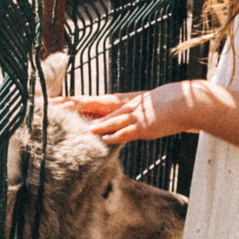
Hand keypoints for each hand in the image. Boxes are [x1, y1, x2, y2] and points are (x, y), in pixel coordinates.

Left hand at [56, 82, 194, 145]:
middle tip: (51, 106)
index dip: (73, 101)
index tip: (54, 101)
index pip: (92, 101)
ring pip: (107, 118)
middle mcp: (124, 106)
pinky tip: (100, 137)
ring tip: (71, 123)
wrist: (186, 103)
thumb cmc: (164, 108)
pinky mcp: (143, 126)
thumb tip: (110, 128)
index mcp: (121, 102)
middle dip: (71, 106)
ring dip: (88, 121)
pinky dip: (113, 134)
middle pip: (92, 104)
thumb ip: (125, 120)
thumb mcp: (141, 111)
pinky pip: (125, 131)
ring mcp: (133, 115)